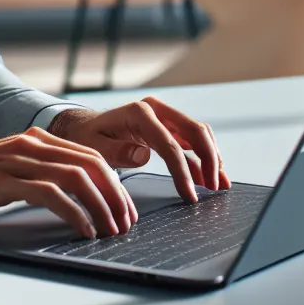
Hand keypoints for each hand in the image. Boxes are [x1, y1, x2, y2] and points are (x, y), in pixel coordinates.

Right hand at [0, 128, 137, 239]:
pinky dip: (74, 213)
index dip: (115, 184)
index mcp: (36, 141)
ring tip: (110, 230)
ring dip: (100, 206)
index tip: (125, 210)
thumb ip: (40, 177)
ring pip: (75, 177)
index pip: (90, 157)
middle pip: (90, 165)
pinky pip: (49, 194)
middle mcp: (30, 145)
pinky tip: (83, 229)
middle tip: (126, 222)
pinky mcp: (3, 181)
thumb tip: (75, 199)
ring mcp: (17, 161)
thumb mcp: (11, 174)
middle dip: (115, 196)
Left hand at [49, 97, 229, 202]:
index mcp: (139, 112)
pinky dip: (204, 158)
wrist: (84, 128)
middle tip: (214, 188)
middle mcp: (157, 109)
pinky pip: (192, 141)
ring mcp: (165, 117)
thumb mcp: (93, 146)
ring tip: (219, 186)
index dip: (182, 171)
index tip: (190, 194)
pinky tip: (210, 177)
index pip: (169, 144)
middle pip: (194, 131)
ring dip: (212, 159)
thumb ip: (117, 151)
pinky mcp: (168, 127)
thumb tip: (144, 154)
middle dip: (209, 160)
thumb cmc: (86, 138)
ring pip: (199, 134)